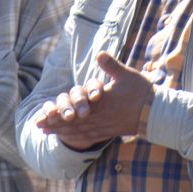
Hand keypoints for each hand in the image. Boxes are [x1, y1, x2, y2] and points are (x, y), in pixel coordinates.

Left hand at [34, 51, 156, 151]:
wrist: (155, 112)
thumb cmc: (141, 92)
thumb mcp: (127, 75)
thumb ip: (111, 66)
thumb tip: (99, 54)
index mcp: (102, 102)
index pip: (75, 108)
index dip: (58, 111)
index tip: (43, 112)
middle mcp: (100, 116)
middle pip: (72, 122)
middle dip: (54, 123)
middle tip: (37, 125)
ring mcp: (104, 126)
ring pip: (78, 131)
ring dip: (61, 132)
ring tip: (46, 132)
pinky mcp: (109, 131)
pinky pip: (88, 137)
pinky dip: (75, 138)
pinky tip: (67, 138)